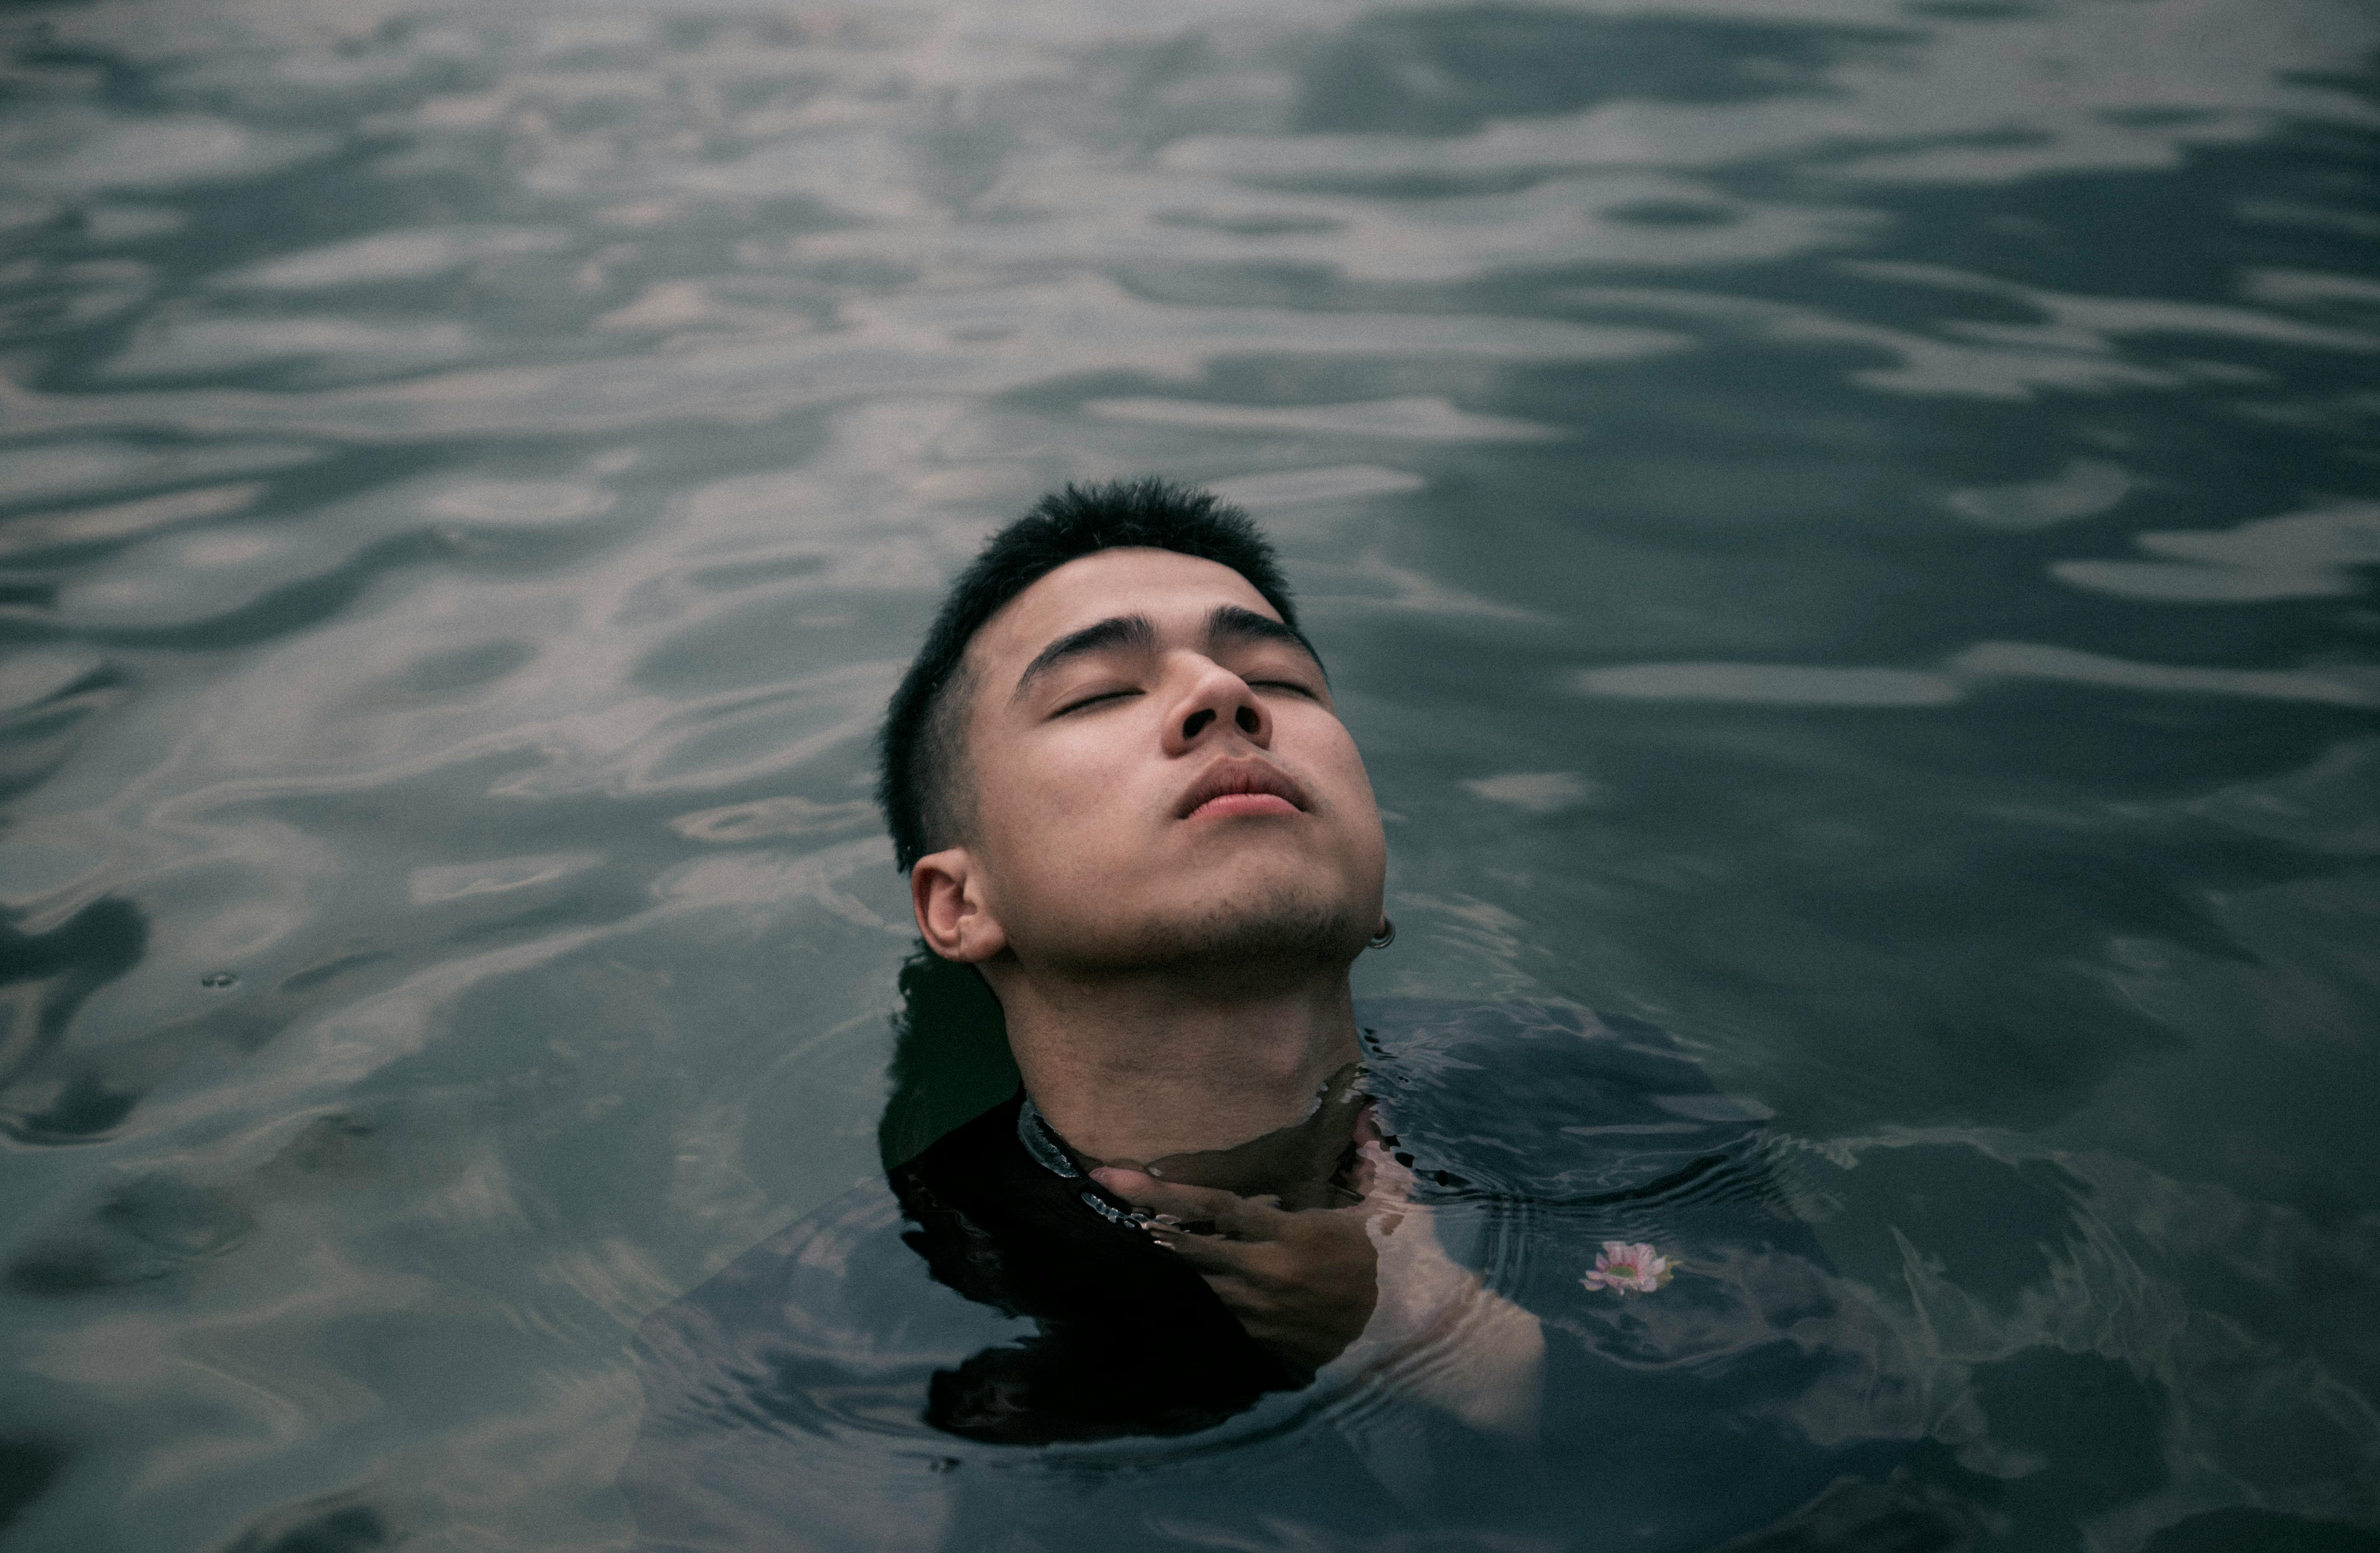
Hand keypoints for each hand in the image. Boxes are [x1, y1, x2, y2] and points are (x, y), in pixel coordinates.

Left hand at [1089, 1161, 1392, 1373]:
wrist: (1410, 1333)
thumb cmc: (1397, 1258)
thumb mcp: (1386, 1204)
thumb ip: (1370, 1159)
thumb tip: (1366, 1115)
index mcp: (1292, 1235)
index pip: (1215, 1207)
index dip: (1162, 1192)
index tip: (1115, 1178)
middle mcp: (1265, 1274)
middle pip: (1192, 1246)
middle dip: (1151, 1223)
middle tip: (1110, 1196)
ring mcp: (1259, 1312)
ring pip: (1203, 1279)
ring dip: (1181, 1256)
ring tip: (1152, 1231)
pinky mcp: (1261, 1340)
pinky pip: (1224, 1307)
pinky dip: (1213, 1287)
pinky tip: (1206, 1273)